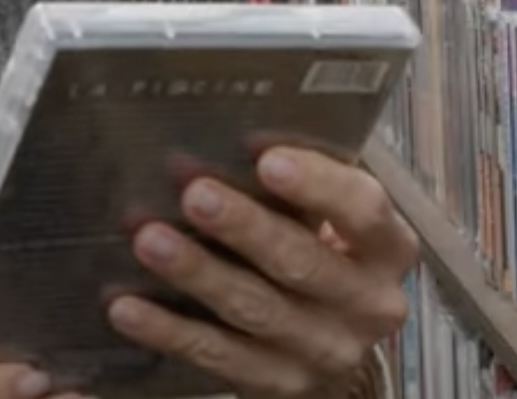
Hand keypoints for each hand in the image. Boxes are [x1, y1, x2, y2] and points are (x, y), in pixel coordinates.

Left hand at [110, 147, 415, 398]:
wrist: (331, 345)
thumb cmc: (320, 253)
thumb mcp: (326, 220)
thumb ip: (295, 190)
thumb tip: (217, 142)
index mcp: (387, 247)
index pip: (362, 210)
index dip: (317, 184)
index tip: (266, 159)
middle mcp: (369, 303)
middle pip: (303, 262)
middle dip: (245, 227)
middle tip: (194, 195)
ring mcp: (326, 350)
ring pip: (256, 309)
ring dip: (199, 273)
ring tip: (150, 240)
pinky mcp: (281, 384)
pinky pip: (218, 356)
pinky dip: (170, 330)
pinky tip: (129, 307)